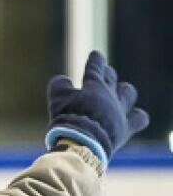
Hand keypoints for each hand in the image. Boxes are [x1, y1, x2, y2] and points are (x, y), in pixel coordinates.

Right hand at [45, 50, 149, 166]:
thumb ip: (59, 85)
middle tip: (104, 72)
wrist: (83, 141)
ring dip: (124, 91)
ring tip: (120, 91)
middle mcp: (110, 94)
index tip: (96, 54)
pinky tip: (134, 115)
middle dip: (107, 73)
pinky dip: (137, 115)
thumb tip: (63, 79)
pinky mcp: (126, 127)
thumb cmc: (68, 117)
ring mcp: (120, 110)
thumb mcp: (56, 98)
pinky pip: (139, 118)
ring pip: (128, 93)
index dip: (96, 60)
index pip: (96, 67)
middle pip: (111, 77)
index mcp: (94, 85)